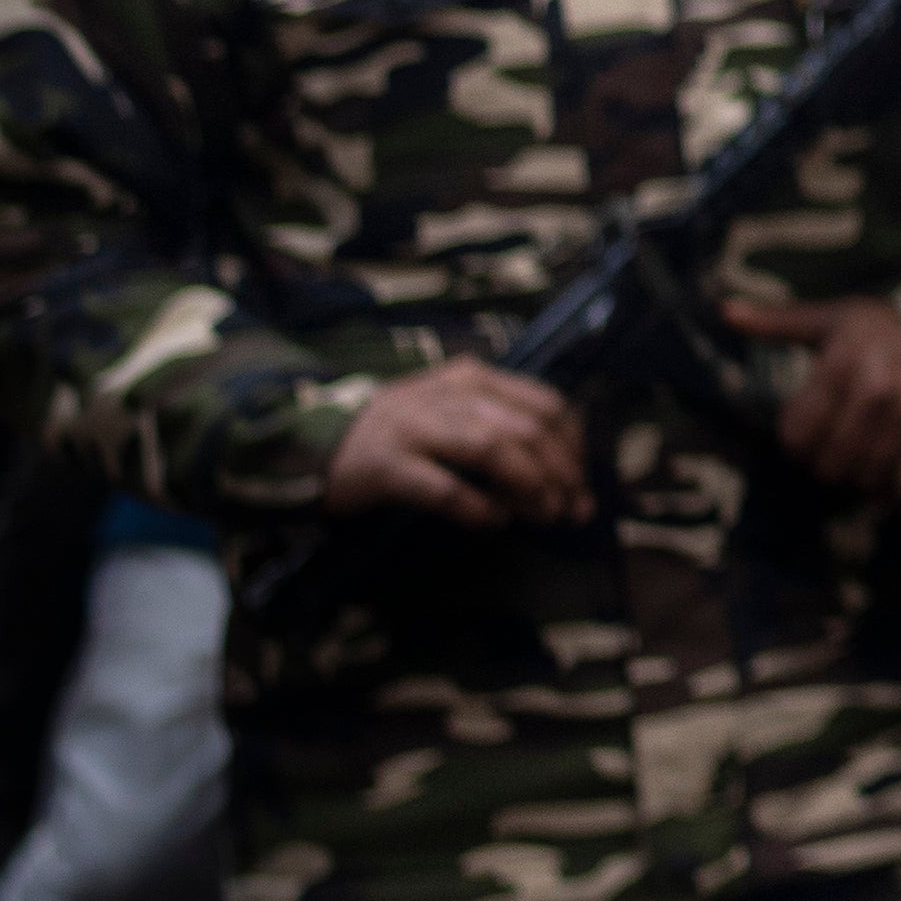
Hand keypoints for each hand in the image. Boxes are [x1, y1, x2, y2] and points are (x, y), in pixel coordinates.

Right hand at [329, 359, 590, 524]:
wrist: (319, 447)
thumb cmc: (404, 437)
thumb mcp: (457, 415)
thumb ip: (508, 431)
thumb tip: (569, 480)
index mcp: (472, 379)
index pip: (547, 406)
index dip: (575, 450)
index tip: (581, 487)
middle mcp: (446, 395)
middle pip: (527, 430)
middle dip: (560, 475)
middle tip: (568, 512)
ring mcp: (414, 427)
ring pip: (493, 449)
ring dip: (529, 488)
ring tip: (540, 516)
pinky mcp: (386, 465)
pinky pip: (445, 488)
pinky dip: (478, 508)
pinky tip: (492, 520)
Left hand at [724, 294, 900, 499]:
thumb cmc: (883, 331)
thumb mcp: (831, 319)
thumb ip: (779, 322)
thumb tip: (727, 312)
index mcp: (842, 362)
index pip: (797, 436)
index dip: (797, 443)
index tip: (808, 436)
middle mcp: (880, 388)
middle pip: (831, 463)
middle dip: (828, 465)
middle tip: (838, 454)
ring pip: (870, 476)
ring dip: (863, 478)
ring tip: (865, 462)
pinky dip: (899, 488)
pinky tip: (895, 473)